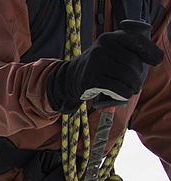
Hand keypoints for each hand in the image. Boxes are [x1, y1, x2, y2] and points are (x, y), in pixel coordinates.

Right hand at [46, 27, 163, 112]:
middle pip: (131, 61)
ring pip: (125, 75)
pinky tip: (126, 94)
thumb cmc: (100, 64)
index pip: (136, 41)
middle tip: (137, 83)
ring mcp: (95, 63)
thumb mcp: (112, 49)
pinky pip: (115, 87)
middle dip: (138, 74)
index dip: (149, 51)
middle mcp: (102, 47)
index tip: (157, 61)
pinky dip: (124, 92)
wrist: (72, 75)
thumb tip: (155, 57)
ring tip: (133, 89)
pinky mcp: (91, 79)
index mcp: (110, 37)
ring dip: (133, 85)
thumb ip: (131, 47)